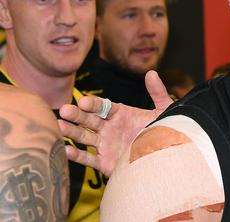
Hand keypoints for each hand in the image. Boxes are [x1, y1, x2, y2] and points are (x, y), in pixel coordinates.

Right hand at [57, 71, 172, 175]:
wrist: (164, 156)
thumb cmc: (162, 132)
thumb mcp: (163, 111)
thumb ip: (157, 92)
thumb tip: (151, 73)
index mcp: (120, 114)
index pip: (103, 106)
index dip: (93, 104)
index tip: (84, 101)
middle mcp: (108, 128)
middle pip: (89, 120)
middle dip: (77, 115)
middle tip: (65, 110)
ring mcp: (104, 144)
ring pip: (83, 137)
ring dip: (71, 132)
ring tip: (58, 125)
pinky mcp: (104, 162)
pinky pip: (88, 158)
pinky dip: (76, 155)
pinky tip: (65, 150)